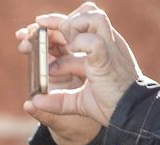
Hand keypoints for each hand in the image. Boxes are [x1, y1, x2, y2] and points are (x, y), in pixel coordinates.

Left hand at [19, 4, 141, 144]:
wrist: (129, 114)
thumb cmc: (108, 105)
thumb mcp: (76, 103)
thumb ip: (56, 101)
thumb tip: (31, 102)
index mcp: (95, 50)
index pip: (74, 27)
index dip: (52, 27)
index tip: (30, 32)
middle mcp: (102, 43)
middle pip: (81, 17)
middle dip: (54, 22)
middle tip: (32, 33)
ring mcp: (107, 48)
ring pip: (93, 17)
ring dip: (71, 25)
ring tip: (57, 45)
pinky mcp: (108, 59)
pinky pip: (95, 43)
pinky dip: (79, 45)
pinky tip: (68, 57)